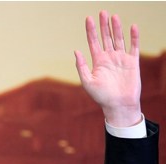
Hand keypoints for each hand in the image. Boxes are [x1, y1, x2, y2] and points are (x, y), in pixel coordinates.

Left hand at [74, 11, 141, 126]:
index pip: (93, 42)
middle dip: (103, 25)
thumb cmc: (101, 96)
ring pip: (119, 39)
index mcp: (97, 62)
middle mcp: (109, 58)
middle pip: (106, 37)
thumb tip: (76, 51)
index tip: (89, 18)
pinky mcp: (132, 62)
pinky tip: (132, 27)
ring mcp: (121, 59)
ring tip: (114, 16)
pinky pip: (134, 46)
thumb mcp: (87, 82)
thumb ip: (81, 66)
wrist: (118, 105)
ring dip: (117, 28)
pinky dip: (134, 37)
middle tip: (102, 12)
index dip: (91, 30)